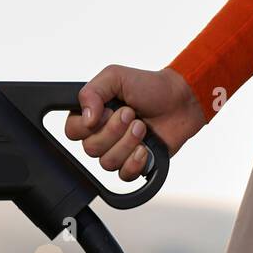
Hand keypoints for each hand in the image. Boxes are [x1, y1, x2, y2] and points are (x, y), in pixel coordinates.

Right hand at [65, 65, 205, 180]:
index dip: (90, 124)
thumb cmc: (149, 87)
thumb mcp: (115, 76)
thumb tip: (86, 118)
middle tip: (132, 114)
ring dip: (127, 143)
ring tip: (143, 127)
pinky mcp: (133, 164)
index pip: (72, 131)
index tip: (109, 109)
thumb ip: (91, 91)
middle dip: (114, 131)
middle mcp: (101, 135)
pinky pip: (123, 175)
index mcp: (92, 115)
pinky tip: (145, 148)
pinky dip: (135, 162)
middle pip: (90, 149)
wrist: (181, 101)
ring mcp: (117, 151)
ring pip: (107, 163)